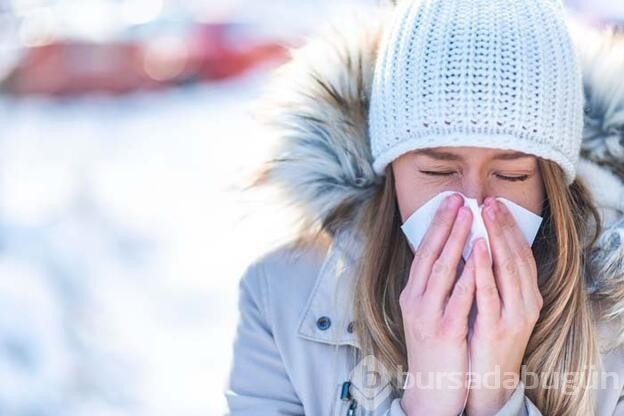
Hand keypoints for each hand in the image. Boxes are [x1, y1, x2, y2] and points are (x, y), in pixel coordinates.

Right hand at [399, 193, 474, 415]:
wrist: (430, 388)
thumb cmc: (434, 348)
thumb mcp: (426, 313)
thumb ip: (434, 287)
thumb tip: (448, 255)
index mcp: (412, 294)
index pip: (423, 252)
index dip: (437, 225)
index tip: (450, 202)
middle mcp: (416, 300)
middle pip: (430, 254)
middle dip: (446, 224)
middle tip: (459, 198)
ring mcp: (429, 315)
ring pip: (442, 270)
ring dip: (457, 240)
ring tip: (470, 216)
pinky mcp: (445, 331)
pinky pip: (458, 298)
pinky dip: (468, 274)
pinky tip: (477, 256)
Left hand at [465, 198, 543, 415]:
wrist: (488, 382)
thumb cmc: (487, 339)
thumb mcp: (496, 305)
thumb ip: (492, 278)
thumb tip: (476, 243)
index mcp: (526, 295)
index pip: (520, 252)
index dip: (509, 226)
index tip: (494, 203)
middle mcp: (526, 302)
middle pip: (516, 255)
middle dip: (502, 225)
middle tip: (489, 199)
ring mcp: (514, 315)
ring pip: (507, 268)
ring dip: (496, 237)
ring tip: (484, 213)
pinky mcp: (497, 328)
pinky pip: (490, 292)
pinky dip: (484, 268)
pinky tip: (476, 247)